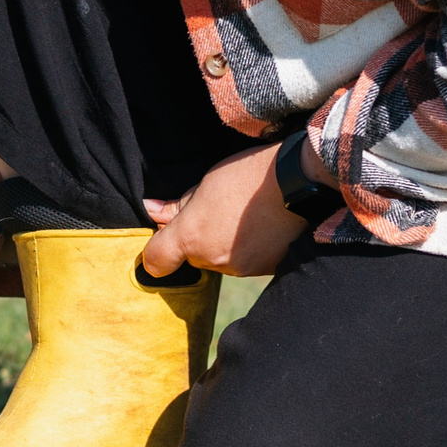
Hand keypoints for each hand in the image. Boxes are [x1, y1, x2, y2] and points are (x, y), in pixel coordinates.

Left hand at [140, 140, 306, 278]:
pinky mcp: (264, 271)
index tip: (166, 236)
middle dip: (198, 240)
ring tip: (242, 216)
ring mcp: (240, 268)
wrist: (296, 182)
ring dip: (223, 246)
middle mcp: (212, 260)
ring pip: (219, 261)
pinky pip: (244, 263)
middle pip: (193, 257)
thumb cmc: (245, 176)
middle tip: (216, 212)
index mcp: (191, 237)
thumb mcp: (203, 184)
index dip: (158, 249)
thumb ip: (175, 206)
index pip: (156, 260)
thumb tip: (150, 210)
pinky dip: (247, 250)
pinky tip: (258, 227)